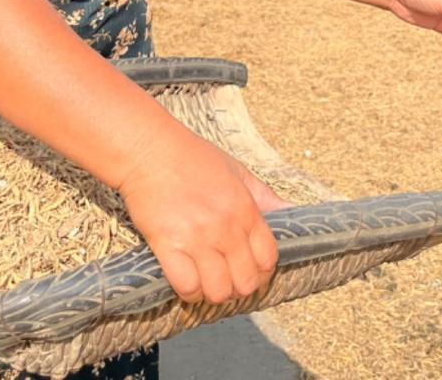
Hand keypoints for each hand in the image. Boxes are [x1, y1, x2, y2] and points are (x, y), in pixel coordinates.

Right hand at [117, 131, 289, 304]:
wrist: (150, 149)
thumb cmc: (192, 156)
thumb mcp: (236, 170)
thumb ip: (264, 196)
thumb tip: (292, 210)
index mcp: (245, 208)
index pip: (268, 258)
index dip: (262, 271)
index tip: (250, 269)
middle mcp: (225, 226)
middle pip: (246, 281)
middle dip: (239, 287)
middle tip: (227, 278)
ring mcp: (197, 237)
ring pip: (218, 290)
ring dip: (213, 293)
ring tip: (205, 281)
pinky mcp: (167, 244)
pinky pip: (186, 286)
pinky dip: (188, 291)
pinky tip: (186, 279)